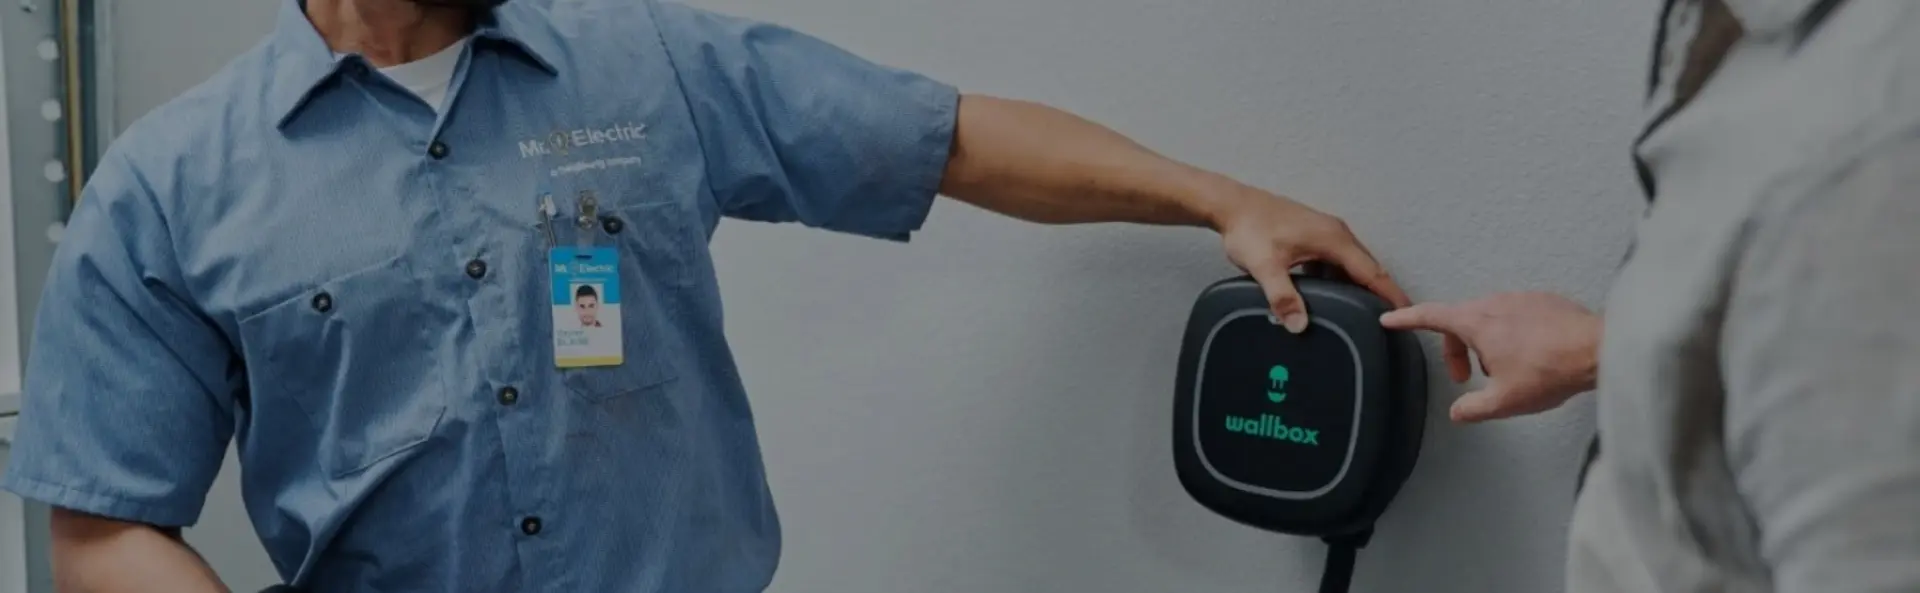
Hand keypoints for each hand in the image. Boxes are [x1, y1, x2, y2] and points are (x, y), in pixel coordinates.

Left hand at [1211, 188, 1409, 331]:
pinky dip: (1339, 278)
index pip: (1373, 272)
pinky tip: (1330, 295)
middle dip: (1380, 293)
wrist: (1231, 205)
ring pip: (1350, 264)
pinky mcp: (1312, 235)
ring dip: (1358, 286)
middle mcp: (1336, 233)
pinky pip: (1335, 260)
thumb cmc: (1249, 228)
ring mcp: (1325, 232)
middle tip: (1391, 320)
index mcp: (1334, 239)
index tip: (1408, 314)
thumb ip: (1282, 297)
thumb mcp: (1265, 266)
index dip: (1391, 294)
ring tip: (1364, 313)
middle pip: (1367, 268)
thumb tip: (1298, 326)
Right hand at [1378, 292, 1599, 422]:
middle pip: (1460, 321)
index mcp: (1477, 322)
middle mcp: (1495, 303)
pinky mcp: (1544, 300)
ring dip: (1485, 342)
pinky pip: (1515, 314)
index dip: (1407, 319)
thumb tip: (1458, 412)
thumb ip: (1473, 408)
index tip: (1390, 318)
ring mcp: (1521, 298)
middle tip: (1464, 377)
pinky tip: (1531, 356)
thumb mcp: (1504, 401)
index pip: (1431, 316)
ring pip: (1489, 317)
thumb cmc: (1550, 372)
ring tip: (1503, 370)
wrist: (1599, 350)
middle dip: (1455, 348)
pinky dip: (1511, 333)